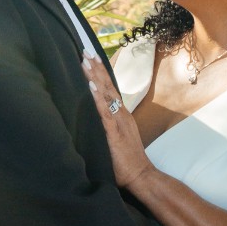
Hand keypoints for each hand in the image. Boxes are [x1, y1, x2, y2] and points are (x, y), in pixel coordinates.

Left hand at [83, 54, 151, 190]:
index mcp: (121, 115)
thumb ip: (107, 128)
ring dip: (95, 76)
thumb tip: (92, 121)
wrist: (141, 175)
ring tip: (85, 60)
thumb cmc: (126, 161)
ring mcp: (119, 121)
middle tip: (85, 50)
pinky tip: (91, 85)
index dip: (100, 73)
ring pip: (106, 93)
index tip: (90, 57)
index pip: (110, 89)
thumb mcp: (115, 139)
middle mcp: (121, 114)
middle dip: (96, 67)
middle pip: (108, 85)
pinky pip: (105, 111)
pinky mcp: (115, 132)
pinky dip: (98, 97)